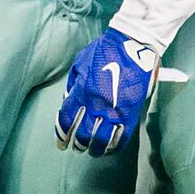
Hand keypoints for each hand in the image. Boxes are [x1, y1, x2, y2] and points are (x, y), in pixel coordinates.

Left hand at [56, 28, 158, 155]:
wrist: (132, 43)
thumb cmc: (105, 50)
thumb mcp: (80, 62)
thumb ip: (73, 83)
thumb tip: (69, 101)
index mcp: (81, 90)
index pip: (66, 120)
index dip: (62, 135)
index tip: (62, 142)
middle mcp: (96, 103)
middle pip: (82, 134)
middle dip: (78, 143)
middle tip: (77, 147)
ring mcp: (114, 110)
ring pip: (101, 140)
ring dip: (95, 149)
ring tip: (93, 150)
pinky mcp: (130, 112)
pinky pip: (121, 137)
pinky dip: (114, 146)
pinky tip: (110, 148)